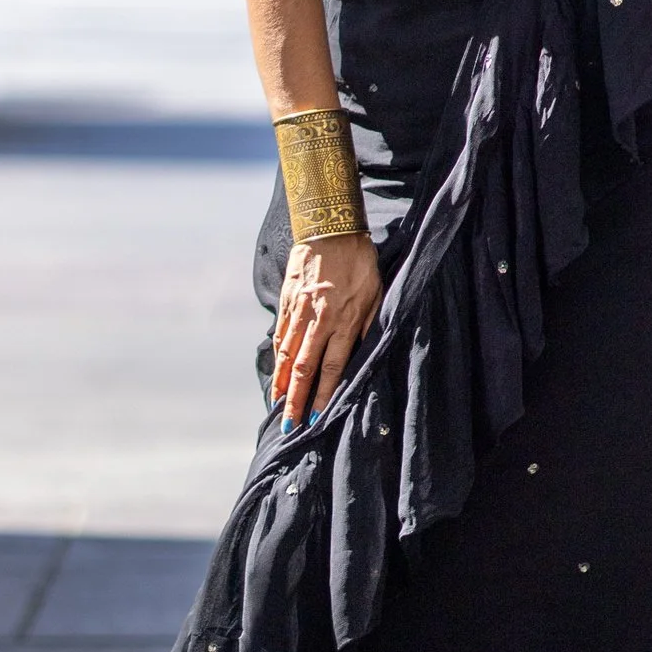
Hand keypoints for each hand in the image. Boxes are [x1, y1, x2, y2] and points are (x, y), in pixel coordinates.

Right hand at [272, 227, 382, 427]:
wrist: (331, 228)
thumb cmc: (360, 262)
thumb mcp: (376, 294)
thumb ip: (368, 326)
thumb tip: (362, 355)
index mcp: (344, 320)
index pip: (332, 366)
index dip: (323, 394)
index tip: (315, 416)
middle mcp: (319, 319)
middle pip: (304, 366)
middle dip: (295, 398)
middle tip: (287, 423)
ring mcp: (300, 310)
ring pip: (287, 353)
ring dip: (281, 381)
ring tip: (276, 403)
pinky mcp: (288, 300)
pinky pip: (281, 332)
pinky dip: (277, 354)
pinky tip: (275, 369)